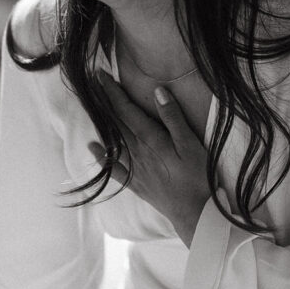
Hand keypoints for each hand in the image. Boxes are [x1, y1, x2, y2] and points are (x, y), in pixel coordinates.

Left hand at [89, 71, 210, 246]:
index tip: (101, 76)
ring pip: (114, 141)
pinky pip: (115, 169)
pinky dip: (103, 158)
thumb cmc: (198, 176)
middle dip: (105, 102)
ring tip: (91, 108)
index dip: (113, 92)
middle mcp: (138, 152)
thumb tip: (158, 91)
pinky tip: (94, 148)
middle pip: (116, 123)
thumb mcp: (191, 143)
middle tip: (92, 84)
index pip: (126, 110)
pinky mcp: (137, 183)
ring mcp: (136, 169)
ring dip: (102, 123)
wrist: (195, 213)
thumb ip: (173, 118)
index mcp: (151, 139)